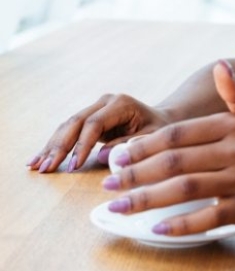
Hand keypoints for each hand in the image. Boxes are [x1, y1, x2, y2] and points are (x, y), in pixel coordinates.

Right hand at [28, 93, 172, 173]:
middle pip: (76, 122)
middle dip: (59, 147)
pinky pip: (69, 131)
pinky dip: (54, 145)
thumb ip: (129, 145)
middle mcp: (105, 101)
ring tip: (36, 166)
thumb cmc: (160, 130)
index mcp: (121, 103)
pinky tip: (38, 158)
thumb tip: (100, 156)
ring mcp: (95, 107)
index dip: (82, 145)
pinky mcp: (89, 117)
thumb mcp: (152, 138)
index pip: (94, 123)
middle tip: (46, 168)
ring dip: (51, 146)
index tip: (73, 166)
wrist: (161, 119)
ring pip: (67, 126)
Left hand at [102, 62, 234, 234]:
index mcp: (234, 126)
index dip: (144, 145)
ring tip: (118, 207)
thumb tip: (219, 67)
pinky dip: (179, 224)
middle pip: (176, 162)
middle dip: (136, 174)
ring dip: (146, 199)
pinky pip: (206, 217)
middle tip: (108, 183)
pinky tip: (156, 226)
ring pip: (184, 189)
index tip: (119, 156)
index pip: (179, 134)